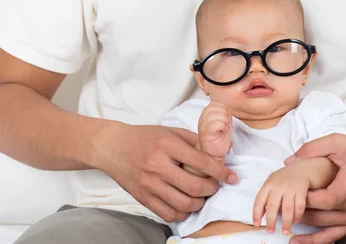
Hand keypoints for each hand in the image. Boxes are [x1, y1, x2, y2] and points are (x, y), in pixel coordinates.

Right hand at [93, 122, 238, 222]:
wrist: (113, 147)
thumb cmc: (144, 137)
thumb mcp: (170, 132)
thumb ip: (195, 141)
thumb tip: (222, 150)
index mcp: (167, 146)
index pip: (201, 162)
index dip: (221, 171)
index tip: (232, 177)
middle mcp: (158, 166)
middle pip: (194, 187)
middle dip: (212, 189)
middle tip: (216, 186)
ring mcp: (149, 184)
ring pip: (183, 204)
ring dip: (199, 203)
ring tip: (202, 196)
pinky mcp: (143, 198)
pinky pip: (168, 214)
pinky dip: (182, 213)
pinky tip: (186, 205)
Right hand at [198, 101, 231, 158]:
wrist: (214, 154)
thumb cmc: (218, 138)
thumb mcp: (223, 122)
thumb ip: (223, 113)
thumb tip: (226, 109)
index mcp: (205, 114)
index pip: (216, 103)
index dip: (224, 110)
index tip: (224, 120)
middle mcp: (202, 118)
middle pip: (217, 107)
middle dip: (225, 115)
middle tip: (224, 125)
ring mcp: (203, 125)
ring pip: (218, 114)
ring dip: (225, 121)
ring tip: (223, 128)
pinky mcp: (206, 133)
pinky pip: (217, 123)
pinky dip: (223, 126)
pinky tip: (222, 131)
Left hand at [253, 163, 309, 235]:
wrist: (302, 168)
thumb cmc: (285, 178)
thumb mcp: (272, 183)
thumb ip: (266, 196)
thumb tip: (261, 214)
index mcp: (268, 184)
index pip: (259, 200)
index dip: (256, 213)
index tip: (256, 224)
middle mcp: (278, 186)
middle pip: (272, 206)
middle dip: (270, 221)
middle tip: (270, 231)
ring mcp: (290, 187)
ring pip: (287, 209)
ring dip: (286, 222)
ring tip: (285, 231)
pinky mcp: (301, 190)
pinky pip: (299, 206)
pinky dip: (298, 215)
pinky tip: (296, 220)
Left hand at [284, 134, 345, 243]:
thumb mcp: (340, 142)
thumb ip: (313, 149)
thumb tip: (289, 161)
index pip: (323, 199)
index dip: (304, 198)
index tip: (289, 192)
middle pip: (322, 216)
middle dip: (300, 212)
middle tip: (280, 208)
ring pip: (327, 228)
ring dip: (306, 228)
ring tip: (285, 227)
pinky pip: (336, 235)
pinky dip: (318, 240)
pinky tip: (301, 242)